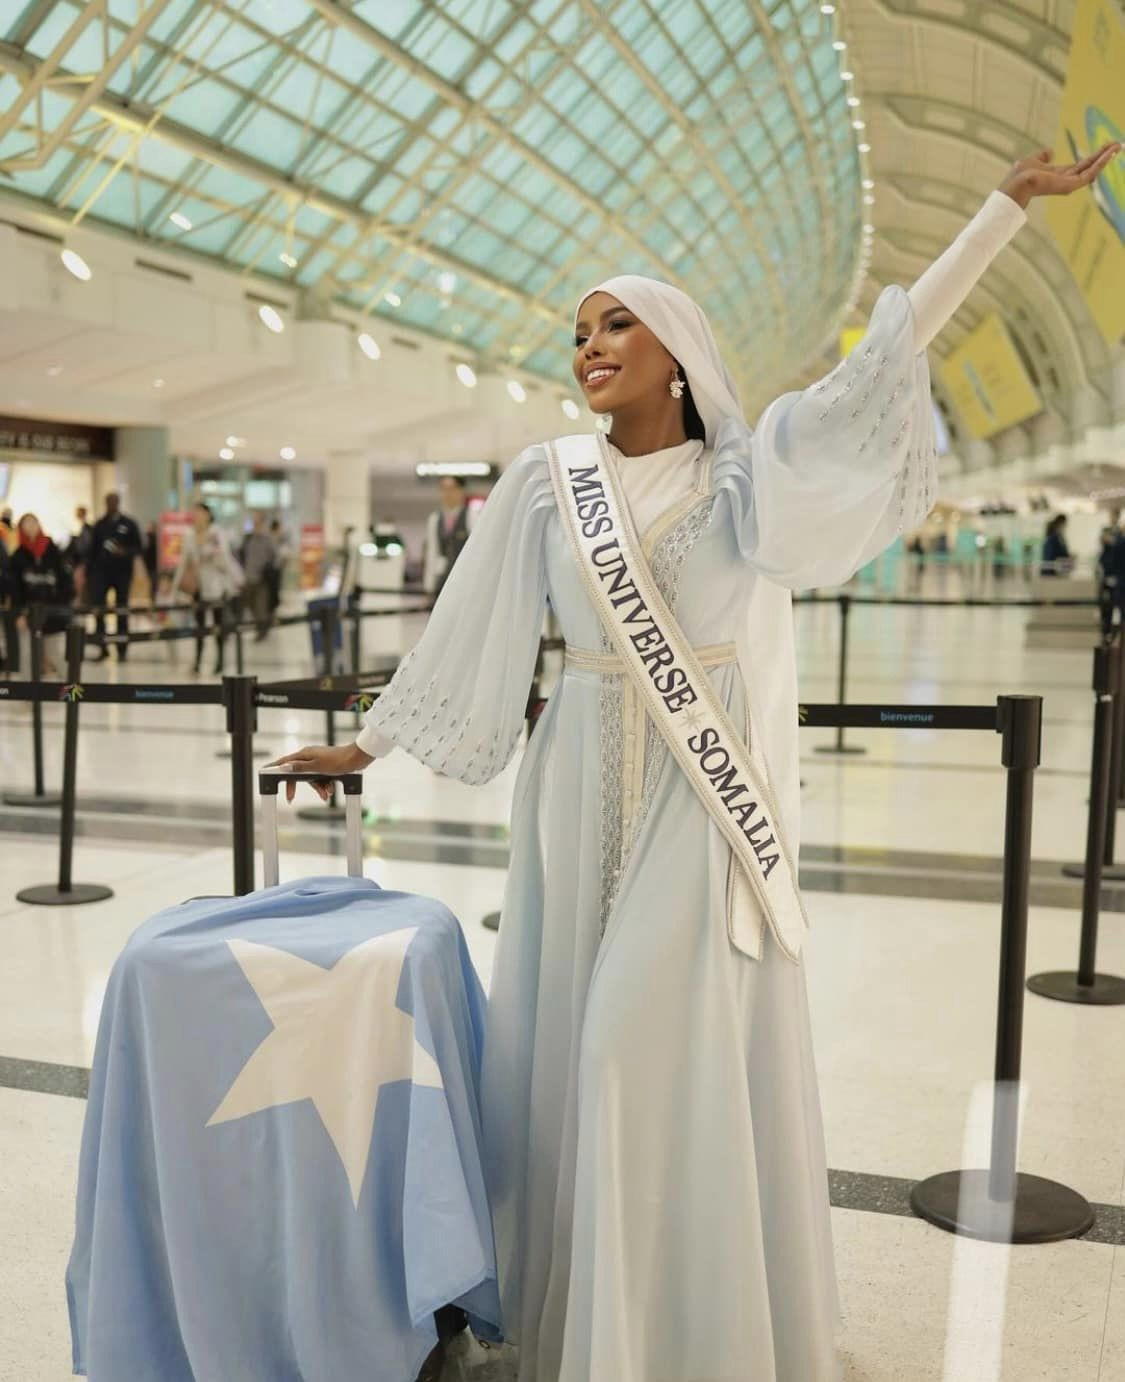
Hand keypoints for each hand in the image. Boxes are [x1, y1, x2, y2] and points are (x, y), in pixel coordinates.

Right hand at [268, 742, 373, 801]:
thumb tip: (285, 767)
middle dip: (298, 786)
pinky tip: (331, 790)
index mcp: (305, 754)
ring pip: (311, 778)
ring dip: (318, 788)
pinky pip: (321, 779)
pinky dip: (325, 786)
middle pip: (297, 773)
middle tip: (290, 798)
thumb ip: (300, 767)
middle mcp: (310, 757)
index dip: (275, 768)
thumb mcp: (317, 767)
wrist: (357, 759)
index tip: (265, 772)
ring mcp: (319, 762)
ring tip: (326, 794)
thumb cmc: (338, 761)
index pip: (285, 762)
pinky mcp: (327, 767)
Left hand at [998, 142, 1120, 208]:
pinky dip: (1100, 163)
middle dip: (1104, 155)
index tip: (1106, 146)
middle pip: (1090, 166)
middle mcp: (1067, 180)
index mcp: (1059, 175)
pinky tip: (1109, 154)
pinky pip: (1090, 173)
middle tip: (1118, 144)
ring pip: (1093, 169)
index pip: (1081, 165)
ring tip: (1118, 146)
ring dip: (1105, 158)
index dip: (1094, 156)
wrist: (1018, 183)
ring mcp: (1070, 184)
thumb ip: (1043, 156)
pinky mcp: (1071, 185)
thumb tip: (1050, 152)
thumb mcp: (1034, 160)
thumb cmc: (1021, 174)